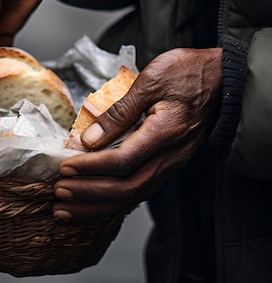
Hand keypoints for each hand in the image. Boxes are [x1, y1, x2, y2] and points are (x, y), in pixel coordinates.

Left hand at [54, 47, 221, 218]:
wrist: (223, 78)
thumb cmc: (188, 72)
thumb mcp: (151, 81)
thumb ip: (119, 112)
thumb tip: (89, 139)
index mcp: (166, 133)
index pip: (123, 161)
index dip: (91, 168)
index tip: (65, 168)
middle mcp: (172, 155)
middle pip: (128, 188)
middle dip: (90, 194)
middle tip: (59, 194)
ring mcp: (173, 162)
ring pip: (134, 195)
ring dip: (99, 206)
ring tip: (67, 210)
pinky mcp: (170, 163)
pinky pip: (141, 189)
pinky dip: (114, 201)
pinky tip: (94, 203)